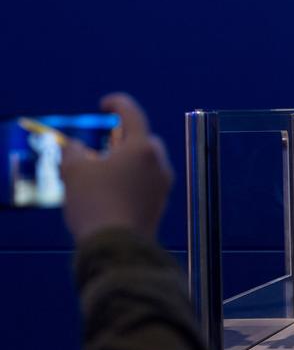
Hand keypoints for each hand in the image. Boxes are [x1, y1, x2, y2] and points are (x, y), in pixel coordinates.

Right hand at [60, 93, 173, 242]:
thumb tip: (77, 147)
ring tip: (107, 170)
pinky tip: (116, 191)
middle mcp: (159, 163)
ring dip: (131, 161)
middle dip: (126, 138)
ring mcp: (164, 185)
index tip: (106, 103)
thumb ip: (74, 151)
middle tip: (106, 144)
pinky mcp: (161, 204)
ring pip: (148, 163)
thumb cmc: (96, 203)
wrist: (117, 246)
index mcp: (142, 147)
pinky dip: (135, 179)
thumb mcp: (74, 171)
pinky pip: (149, 182)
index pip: (133, 114)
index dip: (118, 103)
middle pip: (144, 140)